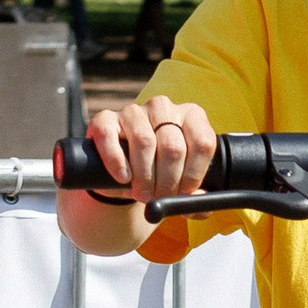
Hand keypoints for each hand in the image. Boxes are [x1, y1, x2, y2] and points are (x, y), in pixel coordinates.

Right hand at [58, 93, 219, 256]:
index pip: (202, 143)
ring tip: (141, 193)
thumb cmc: (160, 178)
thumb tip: (199, 200)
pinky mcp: (105, 119)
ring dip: (143, 176)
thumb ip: (196, 199)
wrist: (124, 176)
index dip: (194, 174)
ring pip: (144, 141)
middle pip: (173, 147)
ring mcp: (134, 111)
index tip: (184, 193)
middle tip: (159, 198)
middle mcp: (164, 108)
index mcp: (192, 117)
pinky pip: (110, 136)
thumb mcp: (182, 188)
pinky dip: (117, 162)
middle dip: (167, 182)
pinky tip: (123, 177)